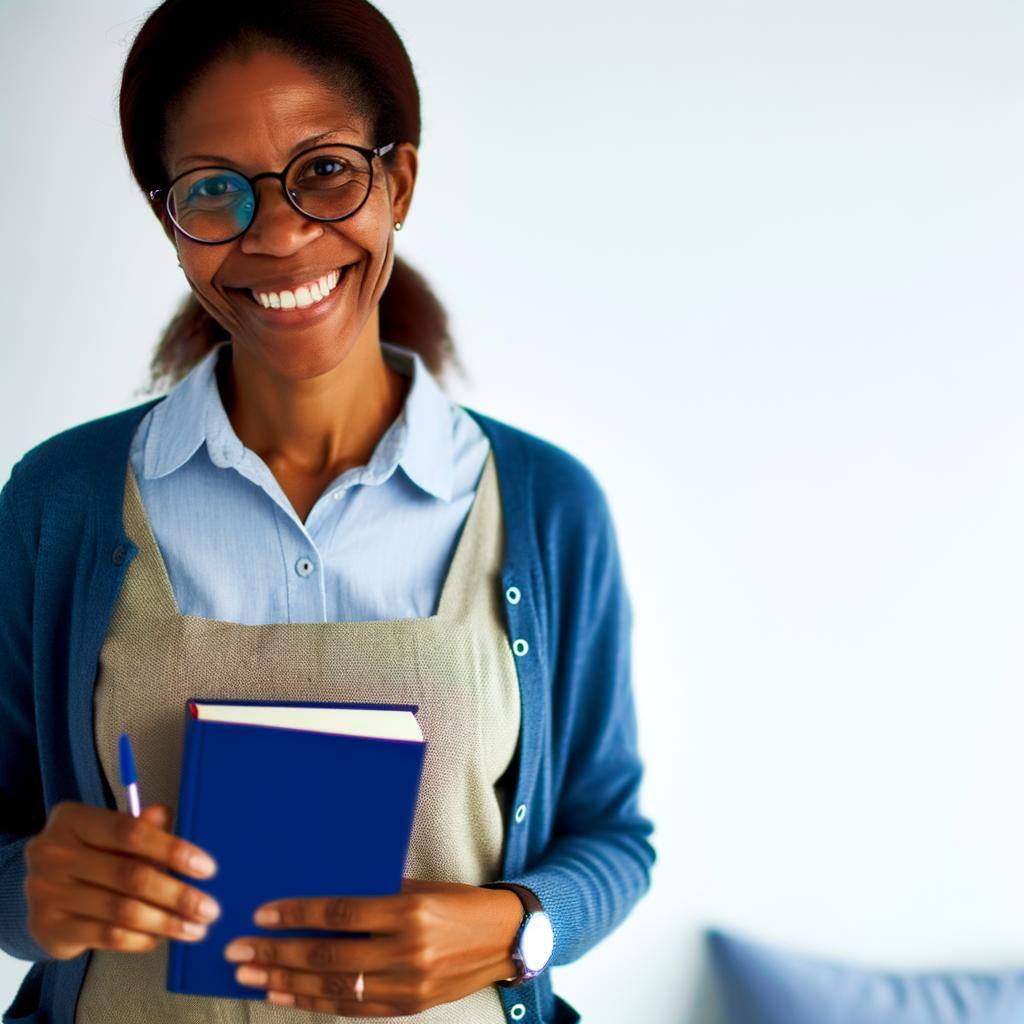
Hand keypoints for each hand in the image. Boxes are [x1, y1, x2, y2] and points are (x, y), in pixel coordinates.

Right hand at [23, 801, 221, 959]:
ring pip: (120, 910)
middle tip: (208, 909)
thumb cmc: (92, 853)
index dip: (172, 850)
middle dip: (176, 894)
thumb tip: (166, 815)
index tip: (207, 869)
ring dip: (164, 922)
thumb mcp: (112, 834)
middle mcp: (53, 854)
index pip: (130, 832)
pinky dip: (138, 938)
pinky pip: (105, 936)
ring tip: (192, 929)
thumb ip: (142, 826)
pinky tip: (158, 937)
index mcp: (72, 820)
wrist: (43, 890)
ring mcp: (45, 892)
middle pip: (129, 875)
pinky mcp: (48, 927)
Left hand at [224, 877, 523, 1014]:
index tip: (263, 914)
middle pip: (328, 956)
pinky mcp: (409, 1007)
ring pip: (335, 988)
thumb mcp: (419, 887)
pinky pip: (354, 1008)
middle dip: (278, 955)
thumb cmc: (458, 901)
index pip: (340, 915)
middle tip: (239, 951)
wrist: (504, 937)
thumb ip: (376, 894)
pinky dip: (316, 1003)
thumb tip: (323, 899)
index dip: (298, 916)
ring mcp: (408, 984)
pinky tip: (288, 996)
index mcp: (409, 911)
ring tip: (253, 977)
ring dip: (288, 983)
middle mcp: (407, 950)